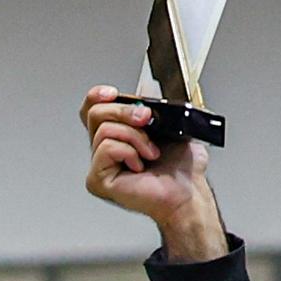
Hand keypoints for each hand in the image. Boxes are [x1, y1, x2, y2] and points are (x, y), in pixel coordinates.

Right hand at [81, 86, 226, 262]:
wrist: (188, 192)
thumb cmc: (182, 168)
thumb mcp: (171, 124)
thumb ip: (153, 105)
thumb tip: (143, 88)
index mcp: (118, 134)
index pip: (93, 107)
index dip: (98, 95)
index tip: (114, 93)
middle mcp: (106, 149)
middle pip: (95, 113)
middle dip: (124, 111)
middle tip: (146, 120)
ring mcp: (100, 166)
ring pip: (103, 129)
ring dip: (135, 136)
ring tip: (150, 152)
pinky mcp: (98, 180)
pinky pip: (105, 148)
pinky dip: (128, 151)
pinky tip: (139, 165)